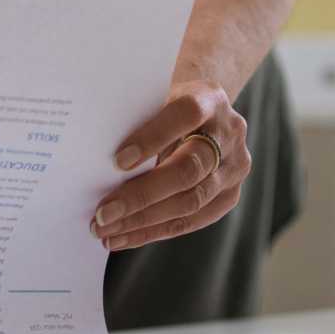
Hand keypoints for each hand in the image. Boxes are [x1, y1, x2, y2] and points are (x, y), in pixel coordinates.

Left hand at [90, 81, 249, 250]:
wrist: (205, 111)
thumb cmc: (168, 104)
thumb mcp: (158, 97)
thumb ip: (140, 120)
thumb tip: (99, 161)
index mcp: (210, 98)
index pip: (186, 115)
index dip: (153, 137)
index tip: (118, 161)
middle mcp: (229, 133)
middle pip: (189, 169)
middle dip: (142, 195)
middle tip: (104, 213)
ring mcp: (235, 167)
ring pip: (190, 202)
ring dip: (143, 221)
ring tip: (107, 230)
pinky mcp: (230, 195)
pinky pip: (192, 221)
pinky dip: (154, 231)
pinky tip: (125, 236)